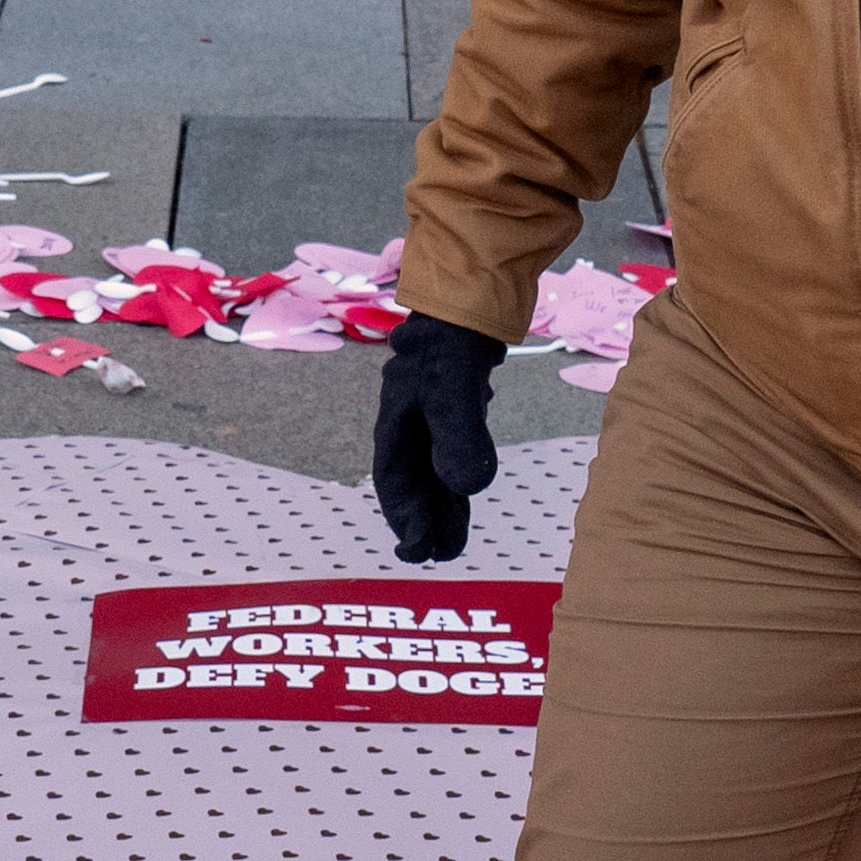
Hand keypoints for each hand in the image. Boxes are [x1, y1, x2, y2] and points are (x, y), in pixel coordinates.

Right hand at [368, 315, 507, 563]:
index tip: (418, 551)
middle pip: (412, 484)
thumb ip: (460, 438)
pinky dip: (455, 480)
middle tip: (434, 558)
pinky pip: (450, 455)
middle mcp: (408, 426)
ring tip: (450, 544)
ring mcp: (429, 418)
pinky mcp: (453, 410)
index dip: (405, 519)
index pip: (395, 483)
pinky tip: (462, 494)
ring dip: (441, 507)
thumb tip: (465, 489)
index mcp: (396, 424)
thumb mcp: (454, 391)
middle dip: (422, 522)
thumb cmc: (452, 344)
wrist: (466, 303)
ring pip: (432, 473)